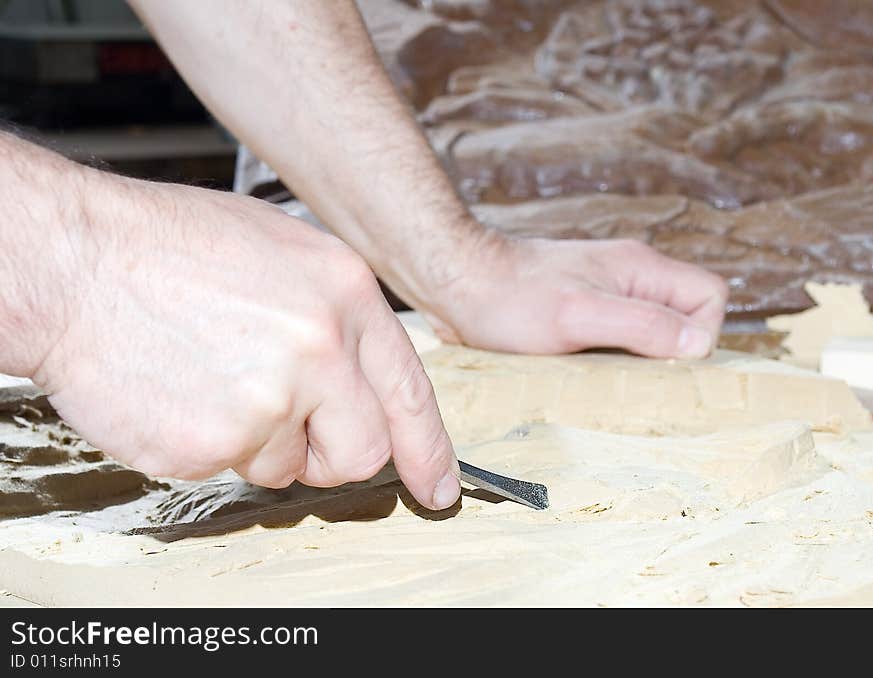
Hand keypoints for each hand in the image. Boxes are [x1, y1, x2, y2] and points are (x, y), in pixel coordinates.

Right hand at [33, 176, 460, 509]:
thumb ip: (335, 319)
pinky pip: (230, 469)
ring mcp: (267, 400)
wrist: (75, 261)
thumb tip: (360, 380)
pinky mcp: (211, 443)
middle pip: (363, 451)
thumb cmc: (169, 249)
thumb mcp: (282, 252)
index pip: (410, 392)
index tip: (437, 487)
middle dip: (333, 456)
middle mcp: (318, 349)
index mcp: (343, 294)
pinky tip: (180, 392)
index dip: (429, 449)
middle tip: (293, 431)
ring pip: (289, 467)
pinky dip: (210, 444)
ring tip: (211, 381)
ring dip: (260, 443)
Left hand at [426, 232, 727, 356]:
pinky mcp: (580, 317)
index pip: (710, 297)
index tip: (662, 364)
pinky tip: (584, 380)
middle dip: (669, 357)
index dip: (701, 335)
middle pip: (683, 320)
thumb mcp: (578, 315)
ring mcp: (605, 297)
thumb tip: (699, 345)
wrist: (456, 283)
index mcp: (640, 269)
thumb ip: (642, 324)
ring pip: (649, 336)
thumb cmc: (511, 298)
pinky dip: (609, 365)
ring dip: (636, 366)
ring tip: (604, 384)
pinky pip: (616, 344)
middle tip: (633, 384)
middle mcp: (629, 280)